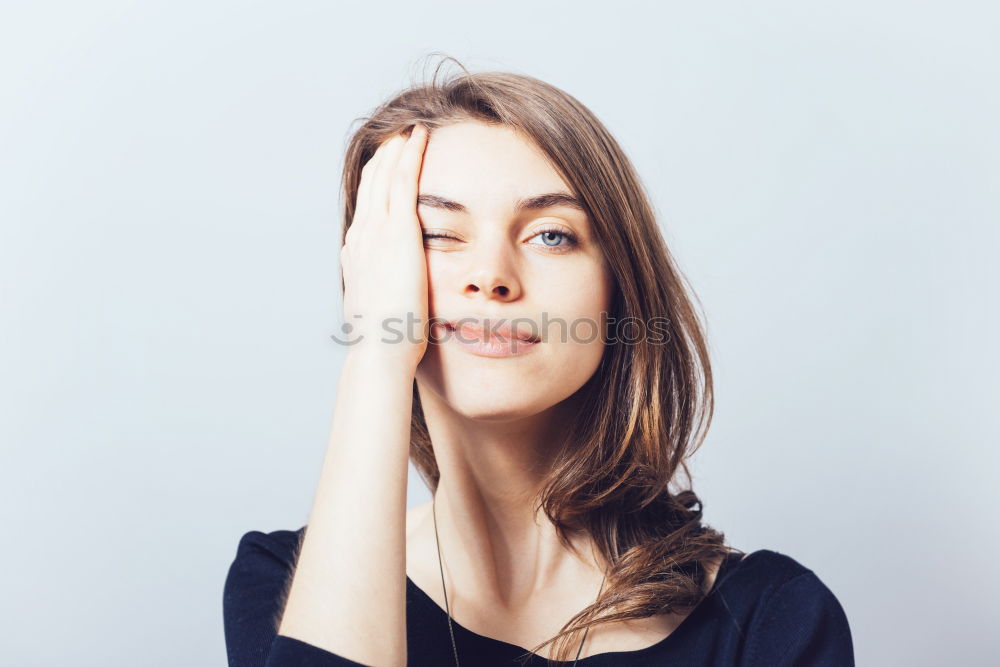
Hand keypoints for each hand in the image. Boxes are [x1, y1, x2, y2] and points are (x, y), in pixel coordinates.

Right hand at [340, 125, 430, 367]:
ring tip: (409, 129)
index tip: (386, 167)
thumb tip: (395, 297)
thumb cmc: (387, 341)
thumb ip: (388, 295)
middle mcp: (361, 237)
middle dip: (382, 159)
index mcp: (357, 255)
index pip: (366, 209)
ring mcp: (376, 231)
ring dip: (396, 149)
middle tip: (396, 136)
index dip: (374, 183)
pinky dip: (410, 154)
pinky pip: (403, 181)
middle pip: (369, 185)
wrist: (381, 349)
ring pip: (384, 176)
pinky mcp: (397, 231)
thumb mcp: (382, 311)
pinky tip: (421, 136)